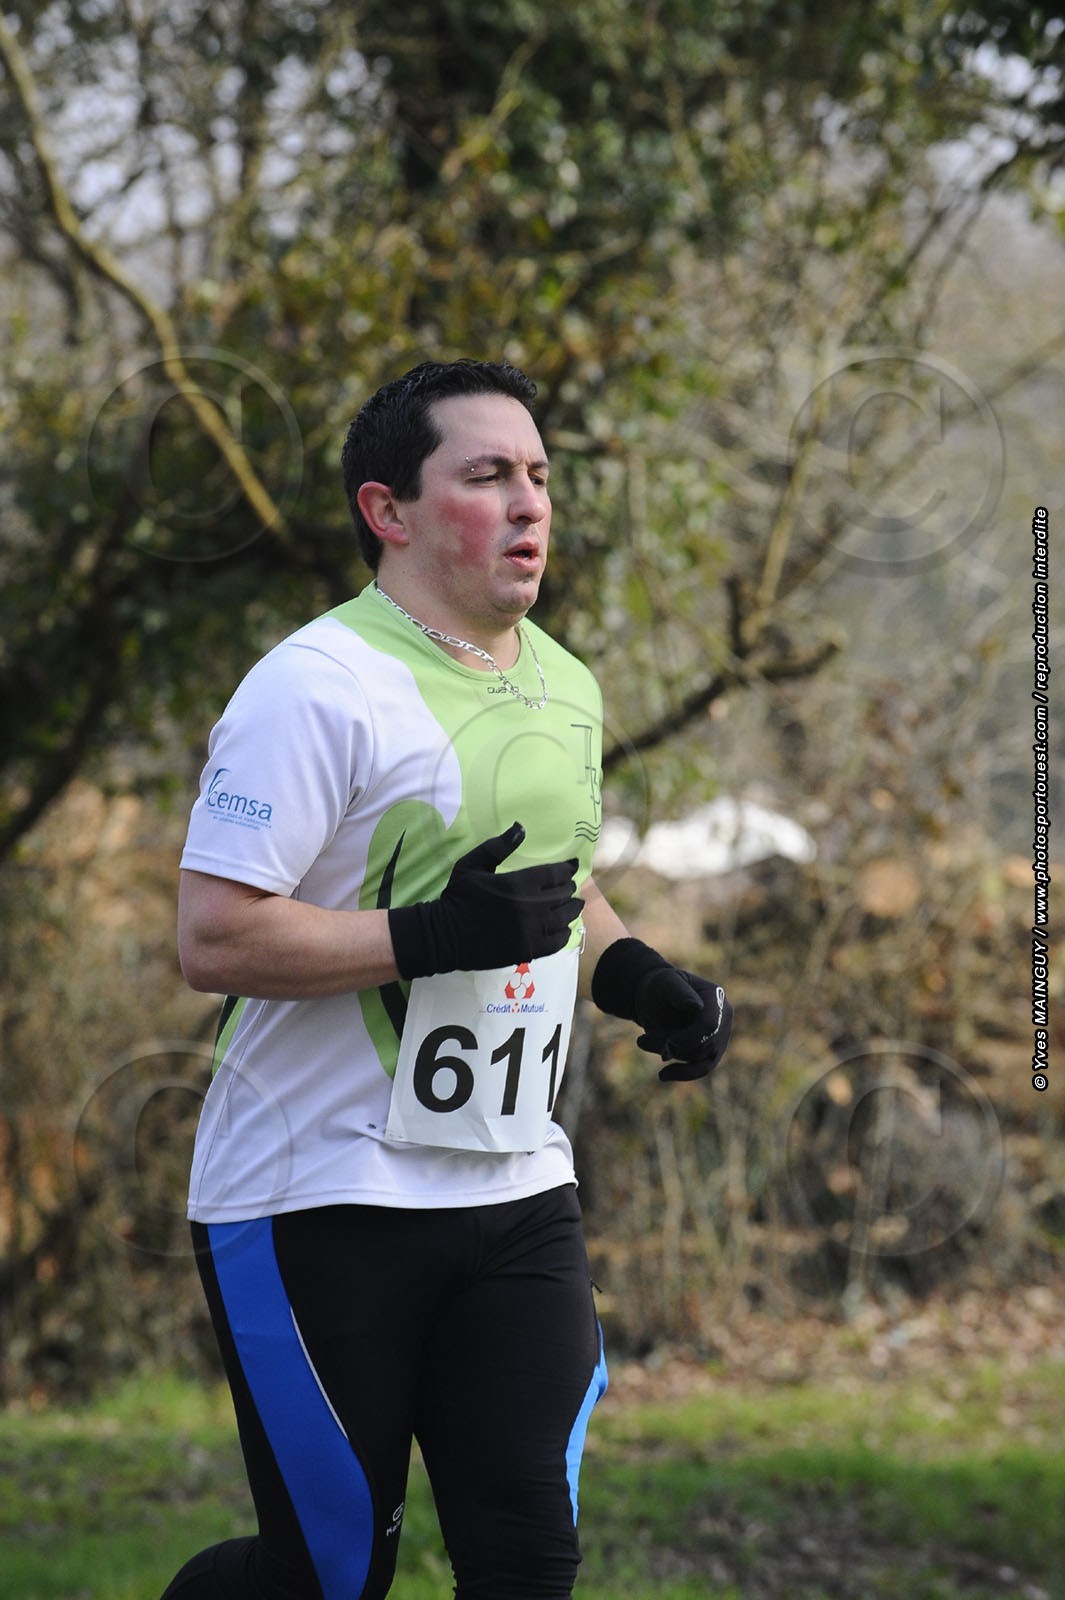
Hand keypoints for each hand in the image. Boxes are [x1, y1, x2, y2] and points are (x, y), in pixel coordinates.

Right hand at [388, 821, 582, 979]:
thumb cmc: (458, 897)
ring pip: (565, 917)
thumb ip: (498, 846)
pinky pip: (558, 941)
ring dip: (571, 909)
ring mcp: (531, 931)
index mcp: (518, 883)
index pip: (556, 874)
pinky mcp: (529, 950)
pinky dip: (564, 932)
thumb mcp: (472, 864)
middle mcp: (530, 906)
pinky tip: (562, 927)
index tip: (571, 867)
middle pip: (564, 894)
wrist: (445, 935)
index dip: (567, 869)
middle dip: (568, 888)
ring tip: (573, 905)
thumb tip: (521, 827)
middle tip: (569, 887)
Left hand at [591, 937, 732, 1081]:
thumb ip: (679, 993)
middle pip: (704, 1044)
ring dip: (669, 1054)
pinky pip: (702, 1069)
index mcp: (716, 998)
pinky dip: (683, 1074)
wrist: (656, 999)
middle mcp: (724, 1019)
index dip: (689, 1038)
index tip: (665, 1043)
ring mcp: (720, 1037)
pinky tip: (662, 1075)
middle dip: (671, 1045)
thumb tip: (697, 1007)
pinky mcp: (711, 1053)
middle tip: (641, 1040)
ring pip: (699, 1058)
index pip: (711, 1025)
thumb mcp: (665, 983)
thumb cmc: (660, 987)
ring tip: (643, 1042)